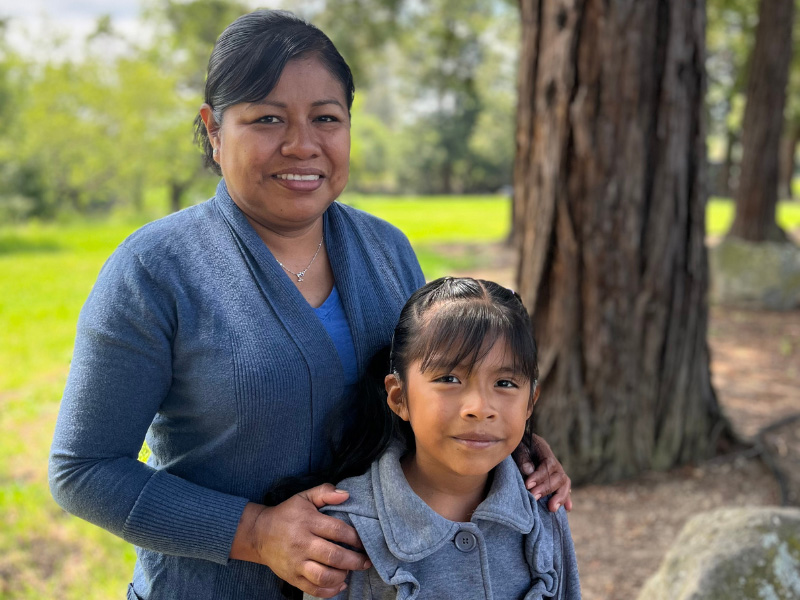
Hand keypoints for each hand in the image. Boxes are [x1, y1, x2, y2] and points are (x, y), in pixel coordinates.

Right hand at [230, 484, 370, 597]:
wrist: (258, 534)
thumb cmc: (286, 514)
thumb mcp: (304, 497)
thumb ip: (325, 492)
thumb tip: (346, 494)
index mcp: (308, 522)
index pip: (337, 531)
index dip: (355, 538)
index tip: (364, 542)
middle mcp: (302, 543)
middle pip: (333, 555)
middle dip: (355, 560)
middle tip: (366, 561)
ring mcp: (296, 563)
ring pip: (323, 576)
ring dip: (342, 576)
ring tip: (350, 571)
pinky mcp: (292, 577)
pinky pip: (313, 589)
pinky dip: (329, 591)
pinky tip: (340, 584)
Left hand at [513, 434, 572, 511]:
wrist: (517, 442)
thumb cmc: (515, 444)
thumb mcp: (516, 446)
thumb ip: (522, 457)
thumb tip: (529, 470)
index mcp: (543, 449)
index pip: (548, 464)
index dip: (539, 476)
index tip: (528, 485)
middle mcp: (553, 460)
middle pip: (559, 476)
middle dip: (547, 489)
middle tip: (534, 497)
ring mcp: (555, 470)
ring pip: (564, 483)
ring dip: (560, 497)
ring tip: (552, 508)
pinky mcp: (553, 479)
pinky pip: (563, 488)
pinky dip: (565, 498)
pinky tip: (567, 508)